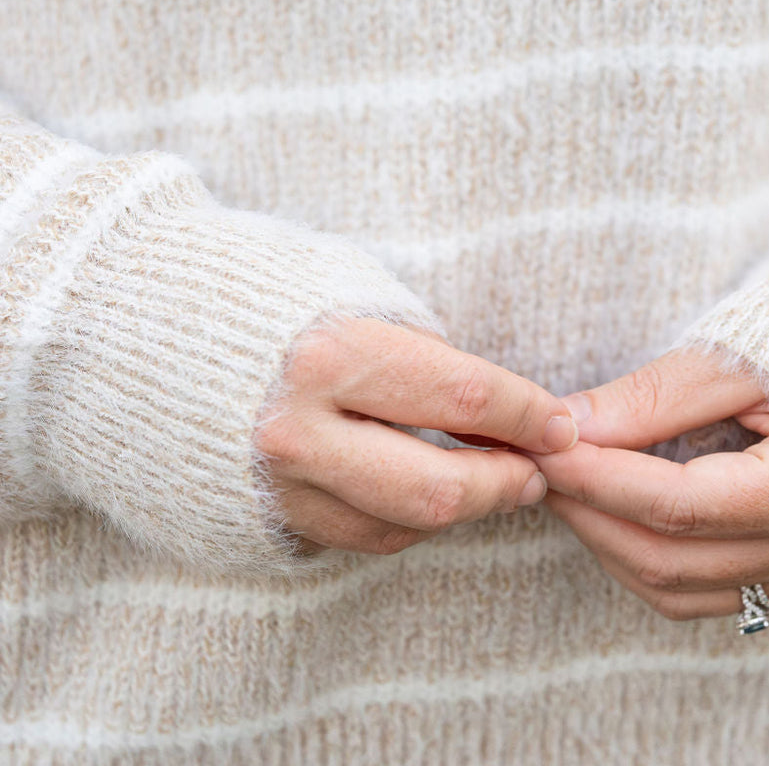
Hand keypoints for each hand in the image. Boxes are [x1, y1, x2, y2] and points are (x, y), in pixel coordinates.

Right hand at [255, 318, 577, 554]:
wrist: (147, 328)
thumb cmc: (264, 294)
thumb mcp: (350, 292)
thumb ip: (420, 352)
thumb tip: (489, 406)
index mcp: (328, 357)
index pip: (463, 399)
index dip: (528, 414)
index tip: (561, 423)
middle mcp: (298, 431)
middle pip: (440, 489)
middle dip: (507, 483)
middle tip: (538, 469)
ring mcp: (275, 485)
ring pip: (402, 525)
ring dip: (463, 508)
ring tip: (492, 481)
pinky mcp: (262, 515)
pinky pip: (357, 537)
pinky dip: (407, 519)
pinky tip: (425, 490)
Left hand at [530, 349, 768, 619]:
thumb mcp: (736, 357)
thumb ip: (652, 398)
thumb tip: (568, 425)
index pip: (682, 505)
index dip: (600, 478)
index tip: (544, 446)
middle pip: (671, 557)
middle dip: (589, 510)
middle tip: (538, 462)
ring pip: (677, 588)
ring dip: (605, 538)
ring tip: (564, 482)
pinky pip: (697, 590)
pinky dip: (639, 555)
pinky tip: (608, 510)